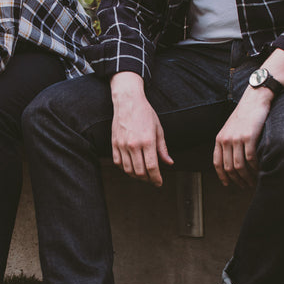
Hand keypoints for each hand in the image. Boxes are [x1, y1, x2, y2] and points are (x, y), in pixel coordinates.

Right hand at [110, 72, 173, 186]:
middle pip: (140, 171)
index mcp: (147, 141)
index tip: (159, 182)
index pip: (152, 167)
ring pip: (128, 170)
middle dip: (147, 179)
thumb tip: (169, 162)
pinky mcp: (114, 143)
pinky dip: (125, 169)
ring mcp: (122, 145)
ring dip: (136, 176)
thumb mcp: (158, 129)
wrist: (128, 101)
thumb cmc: (144, 113)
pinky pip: (118, 163)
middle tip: (152, 179)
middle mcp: (134, 145)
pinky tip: (131, 167)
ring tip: (142, 175)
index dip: (156, 178)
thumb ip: (163, 148)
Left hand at [213, 86, 272, 187]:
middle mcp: (226, 140)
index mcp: (219, 138)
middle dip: (236, 180)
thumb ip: (228, 142)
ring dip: (246, 177)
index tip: (228, 184)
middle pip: (228, 167)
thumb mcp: (230, 128)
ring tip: (252, 182)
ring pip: (239, 165)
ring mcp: (237, 138)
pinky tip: (258, 171)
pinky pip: (250, 158)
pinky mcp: (249, 137)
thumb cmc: (245, 114)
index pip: (217, 163)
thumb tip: (232, 159)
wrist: (255, 99)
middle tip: (244, 186)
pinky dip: (254, 168)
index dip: (222, 176)